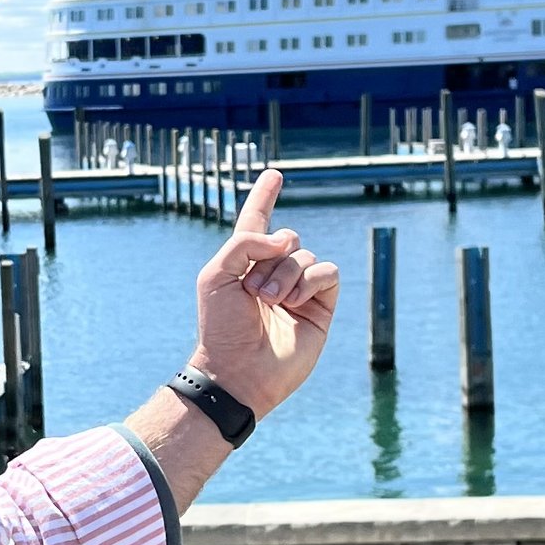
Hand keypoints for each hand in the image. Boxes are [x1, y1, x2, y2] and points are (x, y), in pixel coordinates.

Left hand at [191, 172, 339, 416]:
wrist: (239, 370)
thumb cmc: (221, 326)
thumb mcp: (216, 274)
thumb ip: (245, 242)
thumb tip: (286, 241)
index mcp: (245, 264)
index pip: (257, 222)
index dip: (264, 197)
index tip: (274, 175)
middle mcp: (274, 274)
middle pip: (286, 238)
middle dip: (269, 257)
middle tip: (253, 290)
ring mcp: (298, 291)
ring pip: (306, 255)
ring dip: (286, 274)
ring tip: (269, 301)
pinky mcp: (320, 308)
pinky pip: (328, 274)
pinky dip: (310, 281)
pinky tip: (293, 302)